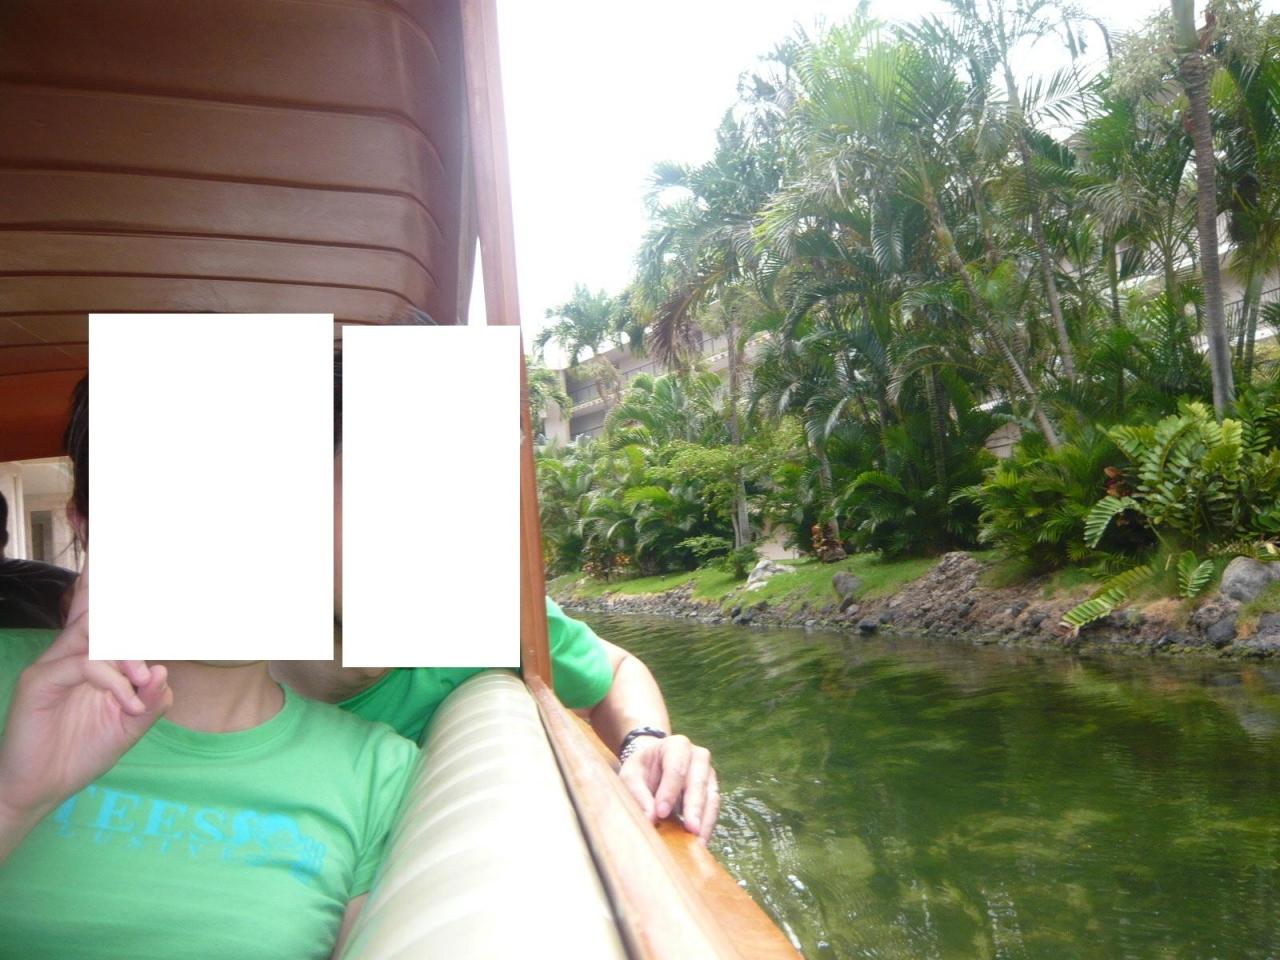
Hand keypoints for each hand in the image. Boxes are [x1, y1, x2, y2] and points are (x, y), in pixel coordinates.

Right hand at [0, 559, 170, 828]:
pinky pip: (85, 666)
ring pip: (95, 635)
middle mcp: (69, 652)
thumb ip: (150, 700)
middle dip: (125, 602)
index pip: (105, 615)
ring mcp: (52, 664)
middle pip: (97, 610)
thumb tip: (163, 671)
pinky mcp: (40, 682)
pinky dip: (114, 682)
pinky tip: (128, 703)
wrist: (39, 789)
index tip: (148, 571)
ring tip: (143, 680)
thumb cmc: (80, 753)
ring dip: (128, 655)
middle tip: (155, 598)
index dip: (117, 591)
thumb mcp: (129, 726)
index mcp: (90, 657)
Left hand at [618, 734, 719, 844]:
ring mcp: (708, 773)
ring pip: (711, 796)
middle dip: (694, 807)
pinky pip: (713, 809)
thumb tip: (650, 819)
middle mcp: (698, 756)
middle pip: (698, 782)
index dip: (670, 791)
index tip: (661, 813)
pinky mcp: (712, 791)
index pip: (676, 768)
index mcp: (676, 745)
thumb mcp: (631, 776)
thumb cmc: (641, 769)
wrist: (653, 765)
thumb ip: (639, 795)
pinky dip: (707, 825)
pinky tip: (700, 842)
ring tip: (698, 843)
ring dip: (705, 820)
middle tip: (690, 829)